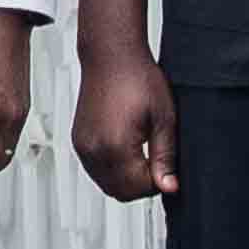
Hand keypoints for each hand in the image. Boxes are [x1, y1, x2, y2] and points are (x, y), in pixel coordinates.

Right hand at [68, 35, 179, 211]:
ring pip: (106, 185)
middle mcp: (94, 150)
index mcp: (115, 146)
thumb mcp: (163, 119)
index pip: (139, 188)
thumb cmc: (137, 78)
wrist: (110, 56)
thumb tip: (169, 186)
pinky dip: (112, 171)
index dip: (158, 183)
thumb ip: (165, 157)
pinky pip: (95, 171)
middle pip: (120, 192)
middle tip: (157, 164)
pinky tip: (126, 152)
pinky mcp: (78, 141)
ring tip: (143, 155)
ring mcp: (83, 147)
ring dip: (126, 181)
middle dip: (142, 186)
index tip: (168, 169)